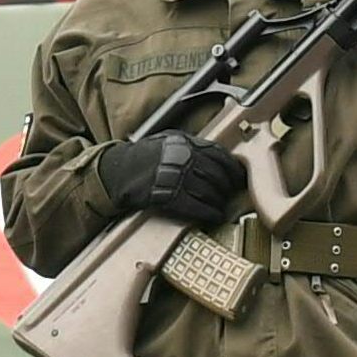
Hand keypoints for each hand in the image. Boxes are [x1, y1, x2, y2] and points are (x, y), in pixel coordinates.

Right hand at [97, 129, 246, 231]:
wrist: (117, 171)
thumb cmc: (141, 157)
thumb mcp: (167, 140)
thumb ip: (190, 145)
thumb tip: (215, 155)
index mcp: (185, 142)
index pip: (220, 154)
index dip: (233, 168)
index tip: (239, 177)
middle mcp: (184, 158)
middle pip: (218, 176)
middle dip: (228, 188)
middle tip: (231, 195)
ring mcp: (178, 177)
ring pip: (211, 192)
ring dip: (219, 202)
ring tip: (221, 207)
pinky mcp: (171, 197)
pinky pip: (198, 207)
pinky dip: (210, 213)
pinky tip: (214, 216)